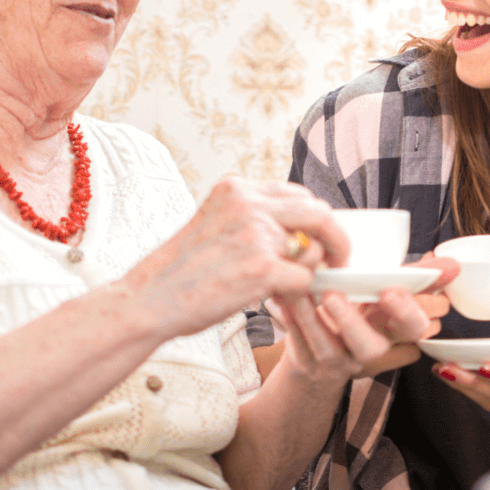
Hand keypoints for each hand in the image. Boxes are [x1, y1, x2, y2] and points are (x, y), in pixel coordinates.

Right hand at [121, 177, 349, 340]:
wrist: (150, 298)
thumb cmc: (181, 271)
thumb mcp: (214, 223)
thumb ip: (253, 220)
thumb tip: (299, 234)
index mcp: (237, 188)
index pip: (297, 194)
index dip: (315, 219)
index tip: (319, 239)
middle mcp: (248, 203)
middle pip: (319, 212)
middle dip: (336, 239)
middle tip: (338, 261)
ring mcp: (257, 234)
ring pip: (315, 250)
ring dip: (311, 272)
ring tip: (292, 287)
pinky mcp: (262, 268)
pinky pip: (305, 279)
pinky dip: (299, 294)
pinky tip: (279, 301)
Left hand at [266, 256, 459, 381]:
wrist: (318, 360)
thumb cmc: (359, 316)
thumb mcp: (387, 296)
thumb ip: (418, 279)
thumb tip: (454, 264)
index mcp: (393, 331)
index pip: (413, 329)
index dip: (406, 313)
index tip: (390, 290)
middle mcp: (368, 350)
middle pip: (371, 348)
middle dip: (353, 323)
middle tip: (335, 295)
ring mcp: (338, 360)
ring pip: (328, 347)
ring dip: (312, 317)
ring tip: (301, 290)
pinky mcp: (309, 363)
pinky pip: (298, 343)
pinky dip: (290, 319)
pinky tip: (284, 297)